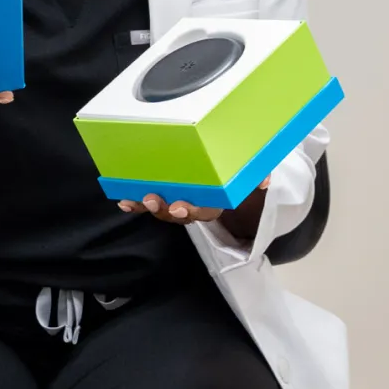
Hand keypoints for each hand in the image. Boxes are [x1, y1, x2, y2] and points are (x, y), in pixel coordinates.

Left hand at [117, 178, 268, 237]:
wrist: (235, 173)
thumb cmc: (242, 174)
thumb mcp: (253, 174)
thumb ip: (259, 176)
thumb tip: (265, 181)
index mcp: (217, 202)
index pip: (206, 212)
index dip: (192, 211)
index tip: (180, 206)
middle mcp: (198, 206)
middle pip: (181, 215)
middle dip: (165, 210)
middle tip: (153, 199)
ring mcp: (181, 201)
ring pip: (163, 210)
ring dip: (148, 207)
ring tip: (135, 200)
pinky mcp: (167, 195)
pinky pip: (151, 202)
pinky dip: (136, 204)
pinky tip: (123, 201)